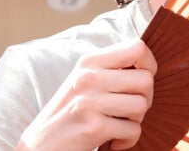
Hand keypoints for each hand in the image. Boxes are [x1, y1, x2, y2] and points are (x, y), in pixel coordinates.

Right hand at [17, 39, 156, 150]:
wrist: (39, 147)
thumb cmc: (69, 112)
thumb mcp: (85, 80)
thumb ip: (111, 68)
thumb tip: (148, 62)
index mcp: (90, 61)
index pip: (138, 47)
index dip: (149, 64)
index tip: (142, 79)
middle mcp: (89, 76)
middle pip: (146, 79)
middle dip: (145, 98)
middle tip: (130, 109)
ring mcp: (90, 101)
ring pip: (142, 105)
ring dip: (136, 120)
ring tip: (120, 124)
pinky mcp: (93, 127)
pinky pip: (133, 130)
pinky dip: (128, 140)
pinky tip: (113, 140)